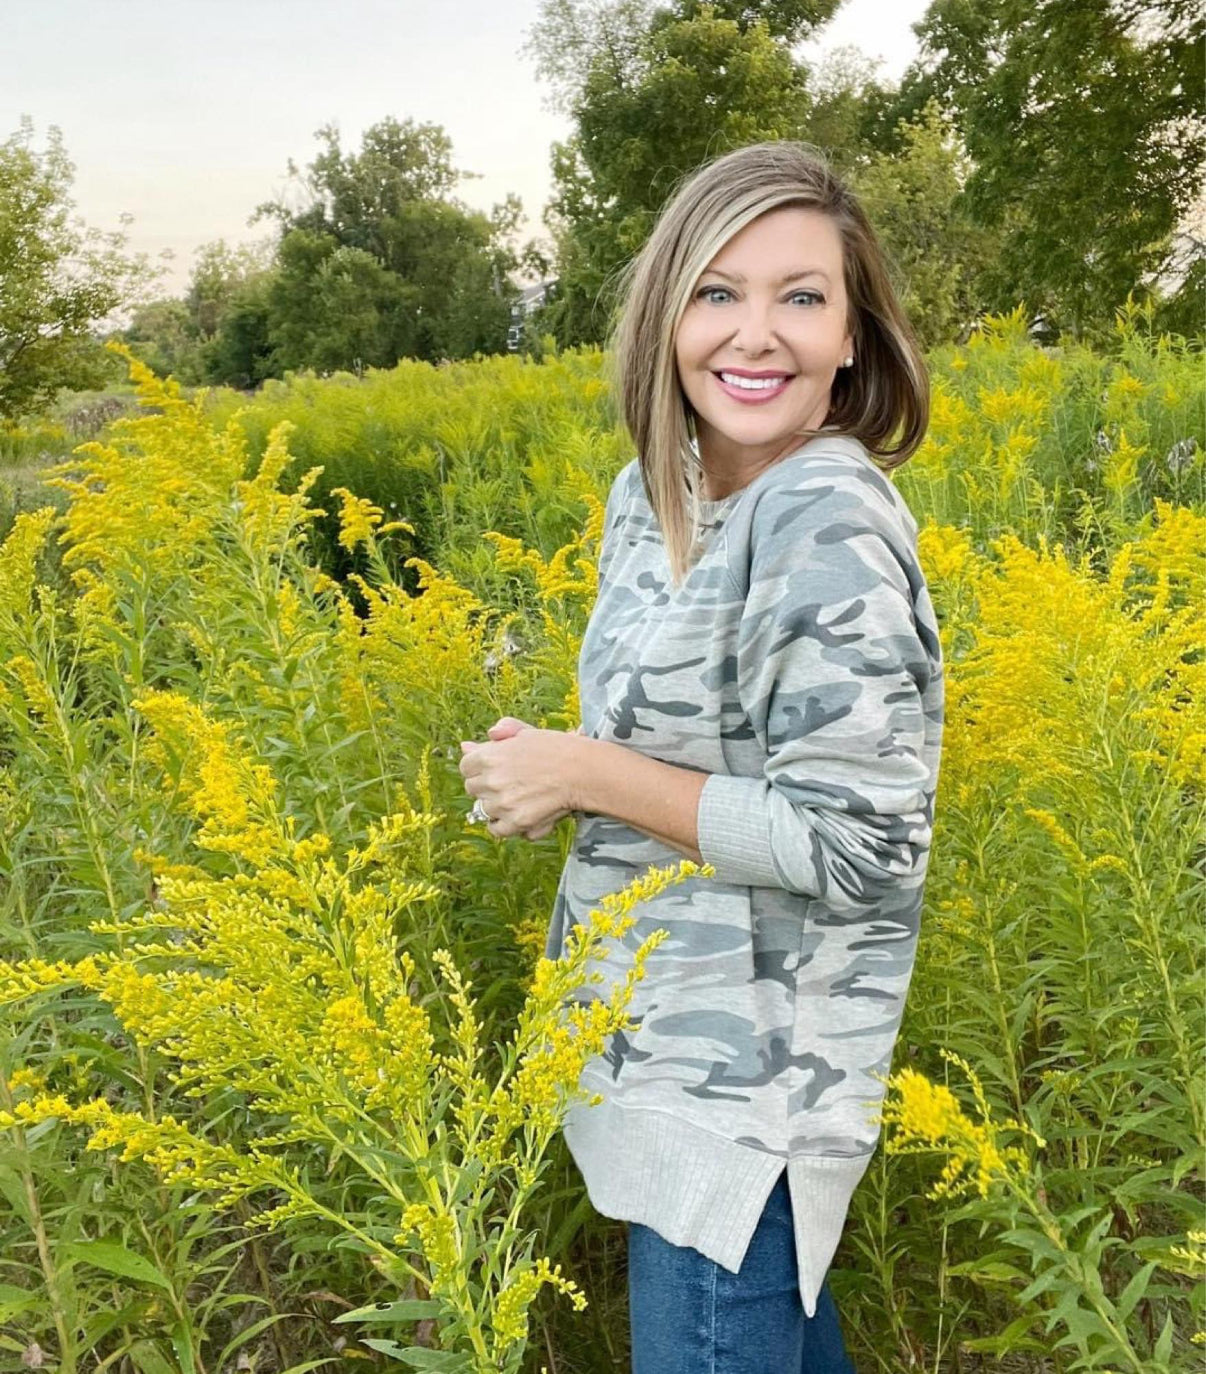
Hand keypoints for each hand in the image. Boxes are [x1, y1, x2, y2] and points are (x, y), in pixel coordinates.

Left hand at [459, 716, 582, 840]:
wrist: (583, 772)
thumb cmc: (557, 749)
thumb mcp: (525, 733)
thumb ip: (495, 736)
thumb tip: (465, 746)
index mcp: (489, 756)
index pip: (466, 767)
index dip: (480, 767)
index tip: (495, 768)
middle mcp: (492, 780)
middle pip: (473, 789)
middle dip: (487, 786)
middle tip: (511, 782)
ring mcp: (503, 804)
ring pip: (484, 809)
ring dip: (497, 805)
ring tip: (519, 797)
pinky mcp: (516, 822)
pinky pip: (496, 829)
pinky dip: (504, 825)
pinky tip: (517, 814)